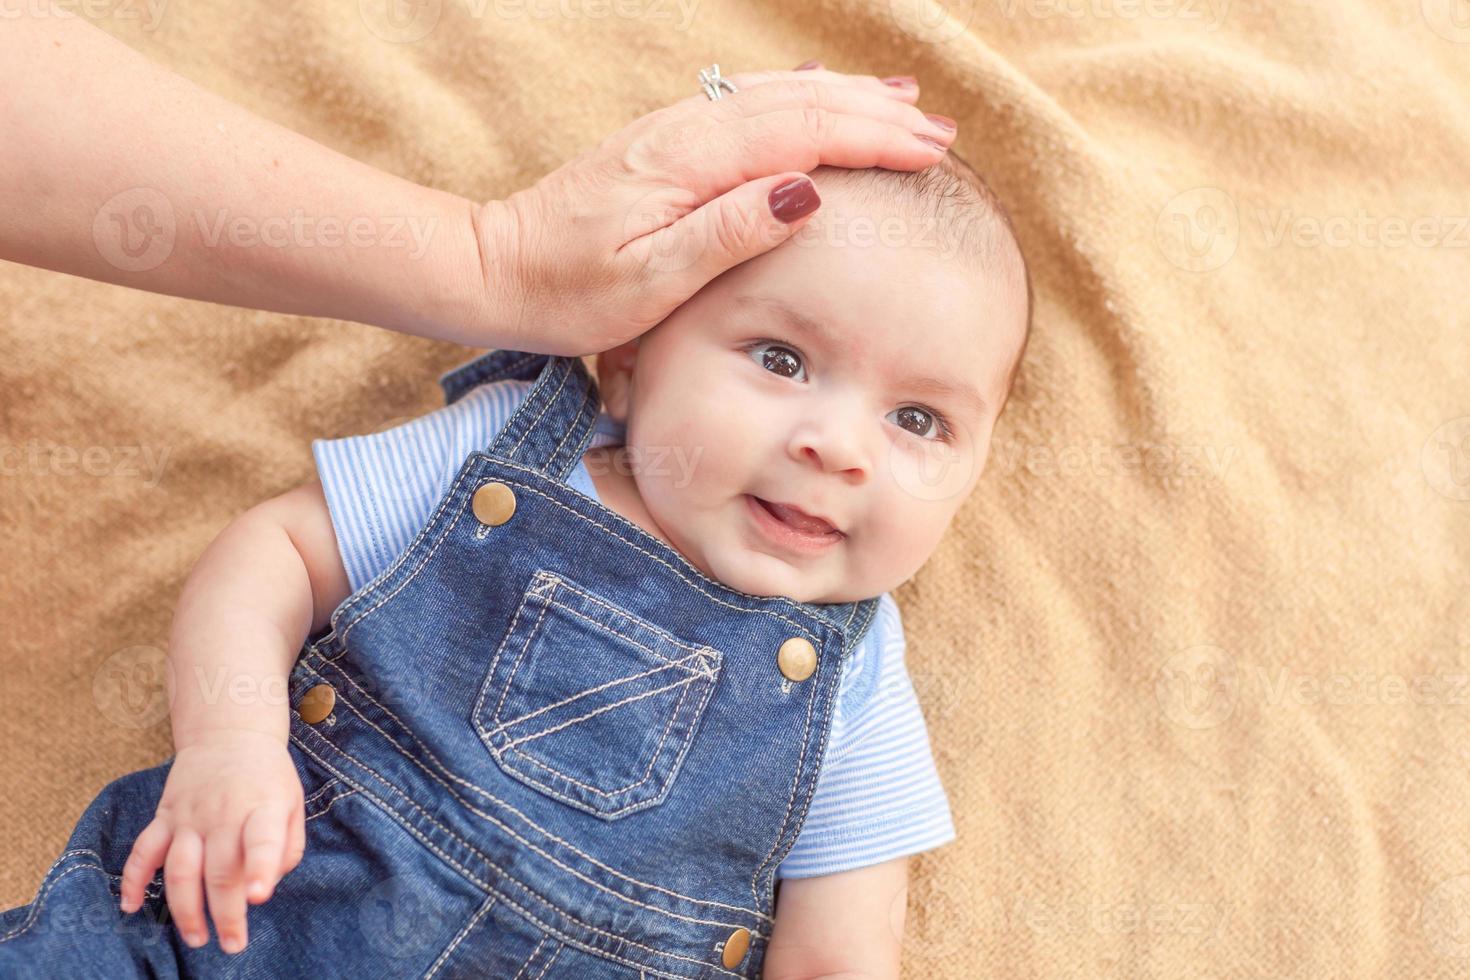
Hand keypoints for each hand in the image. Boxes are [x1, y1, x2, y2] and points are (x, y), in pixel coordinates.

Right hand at [118, 730, 305, 954]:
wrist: (229, 733)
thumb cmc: (267, 777)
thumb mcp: (292, 803)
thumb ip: (287, 847)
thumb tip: (264, 888)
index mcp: (262, 807)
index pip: (260, 840)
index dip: (258, 869)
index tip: (257, 898)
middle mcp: (223, 813)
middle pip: (219, 869)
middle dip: (225, 912)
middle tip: (233, 944)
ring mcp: (190, 816)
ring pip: (180, 868)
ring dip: (185, 908)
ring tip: (196, 938)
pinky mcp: (165, 816)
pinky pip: (144, 850)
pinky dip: (134, 879)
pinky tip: (130, 906)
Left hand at [474, 65, 957, 356]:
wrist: (493, 268)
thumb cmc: (567, 291)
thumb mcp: (650, 280)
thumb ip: (728, 232)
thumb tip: (806, 193)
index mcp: (689, 164)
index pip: (802, 134)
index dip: (872, 138)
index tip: (930, 150)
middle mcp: (684, 132)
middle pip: (798, 104)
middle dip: (873, 112)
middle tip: (937, 130)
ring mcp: (671, 133)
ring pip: (775, 96)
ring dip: (842, 98)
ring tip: (899, 102)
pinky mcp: (661, 145)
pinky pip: (746, 105)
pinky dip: (795, 98)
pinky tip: (814, 94)